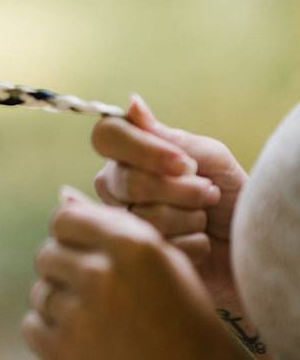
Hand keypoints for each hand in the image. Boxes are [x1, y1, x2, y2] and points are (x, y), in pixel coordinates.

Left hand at [24, 187, 255, 359]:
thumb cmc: (184, 320)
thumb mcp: (163, 263)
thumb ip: (111, 227)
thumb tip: (61, 194)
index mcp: (132, 245)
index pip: (64, 219)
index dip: (70, 235)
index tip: (84, 252)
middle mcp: (101, 275)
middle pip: (47, 254)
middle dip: (64, 270)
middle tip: (95, 294)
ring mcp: (78, 315)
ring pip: (40, 291)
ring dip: (59, 303)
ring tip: (97, 323)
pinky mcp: (61, 352)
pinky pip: (33, 325)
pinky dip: (51, 334)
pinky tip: (86, 344)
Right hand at [92, 95, 247, 305]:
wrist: (251, 239)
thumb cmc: (232, 194)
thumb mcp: (209, 157)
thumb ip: (168, 137)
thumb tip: (132, 104)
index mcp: (128, 157)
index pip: (107, 136)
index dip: (143, 150)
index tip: (183, 163)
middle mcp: (116, 187)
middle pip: (126, 181)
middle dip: (180, 189)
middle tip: (209, 193)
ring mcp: (124, 222)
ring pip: (143, 217)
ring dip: (191, 217)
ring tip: (206, 218)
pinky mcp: (139, 255)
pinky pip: (159, 245)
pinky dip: (194, 244)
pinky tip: (201, 242)